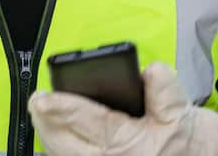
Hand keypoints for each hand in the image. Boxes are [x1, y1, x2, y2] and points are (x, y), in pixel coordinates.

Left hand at [28, 61, 217, 155]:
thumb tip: (150, 71)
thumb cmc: (180, 133)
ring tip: (39, 112)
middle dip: (47, 122)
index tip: (45, 98)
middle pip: (66, 144)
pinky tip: (51, 129)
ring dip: (48, 134)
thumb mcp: (177, 107)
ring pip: (64, 155)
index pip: (91, 122)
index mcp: (130, 144)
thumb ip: (163, 88)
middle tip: (37, 101)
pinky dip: (57, 146)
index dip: (65, 107)